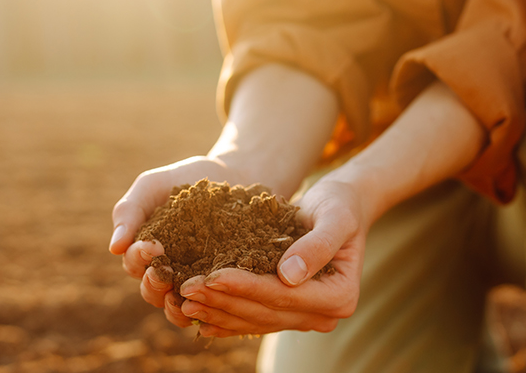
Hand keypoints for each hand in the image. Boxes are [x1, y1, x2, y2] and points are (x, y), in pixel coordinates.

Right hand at [110, 156, 250, 311]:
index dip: (138, 258)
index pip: (133, 263)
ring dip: (174, 305)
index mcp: (143, 250)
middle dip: (154, 284)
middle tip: (165, 272)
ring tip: (185, 294)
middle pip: (150, 290)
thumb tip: (113, 248)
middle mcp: (164, 270)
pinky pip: (205, 307)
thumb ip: (129, 212)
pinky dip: (203, 309)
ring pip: (174, 306)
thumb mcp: (152, 186)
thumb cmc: (184, 179)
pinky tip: (209, 302)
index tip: (152, 246)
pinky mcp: (215, 285)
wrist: (230, 177)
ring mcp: (190, 280)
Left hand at [171, 178, 366, 336]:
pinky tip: (198, 317)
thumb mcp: (335, 217)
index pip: (283, 295)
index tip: (212, 275)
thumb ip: (317, 246)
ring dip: (218, 312)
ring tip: (184, 301)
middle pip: (266, 312)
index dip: (246, 287)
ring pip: (256, 320)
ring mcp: (305, 317)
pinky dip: (226, 318)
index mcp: (339, 297)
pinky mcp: (288, 312)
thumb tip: (289, 276)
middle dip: (224, 302)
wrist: (341, 207)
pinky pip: (254, 319)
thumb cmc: (339, 205)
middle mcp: (324, 315)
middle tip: (187, 290)